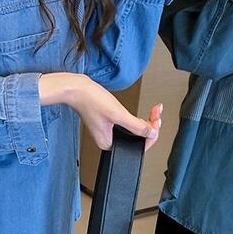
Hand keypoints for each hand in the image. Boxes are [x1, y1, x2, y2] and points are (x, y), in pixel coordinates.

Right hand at [40, 73, 161, 151]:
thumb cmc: (89, 100)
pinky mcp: (110, 122)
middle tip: (156, 113)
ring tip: (154, 111)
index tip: (156, 121)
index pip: (138, 145)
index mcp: (108, 143)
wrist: (76, 88)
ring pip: (135, 130)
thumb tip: (152, 133)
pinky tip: (144, 113)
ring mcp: (110, 130)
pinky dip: (138, 118)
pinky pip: (129, 124)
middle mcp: (109, 139)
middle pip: (138, 138)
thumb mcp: (117, 113)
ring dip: (146, 121)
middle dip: (151, 126)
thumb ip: (136, 126)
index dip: (151, 134)